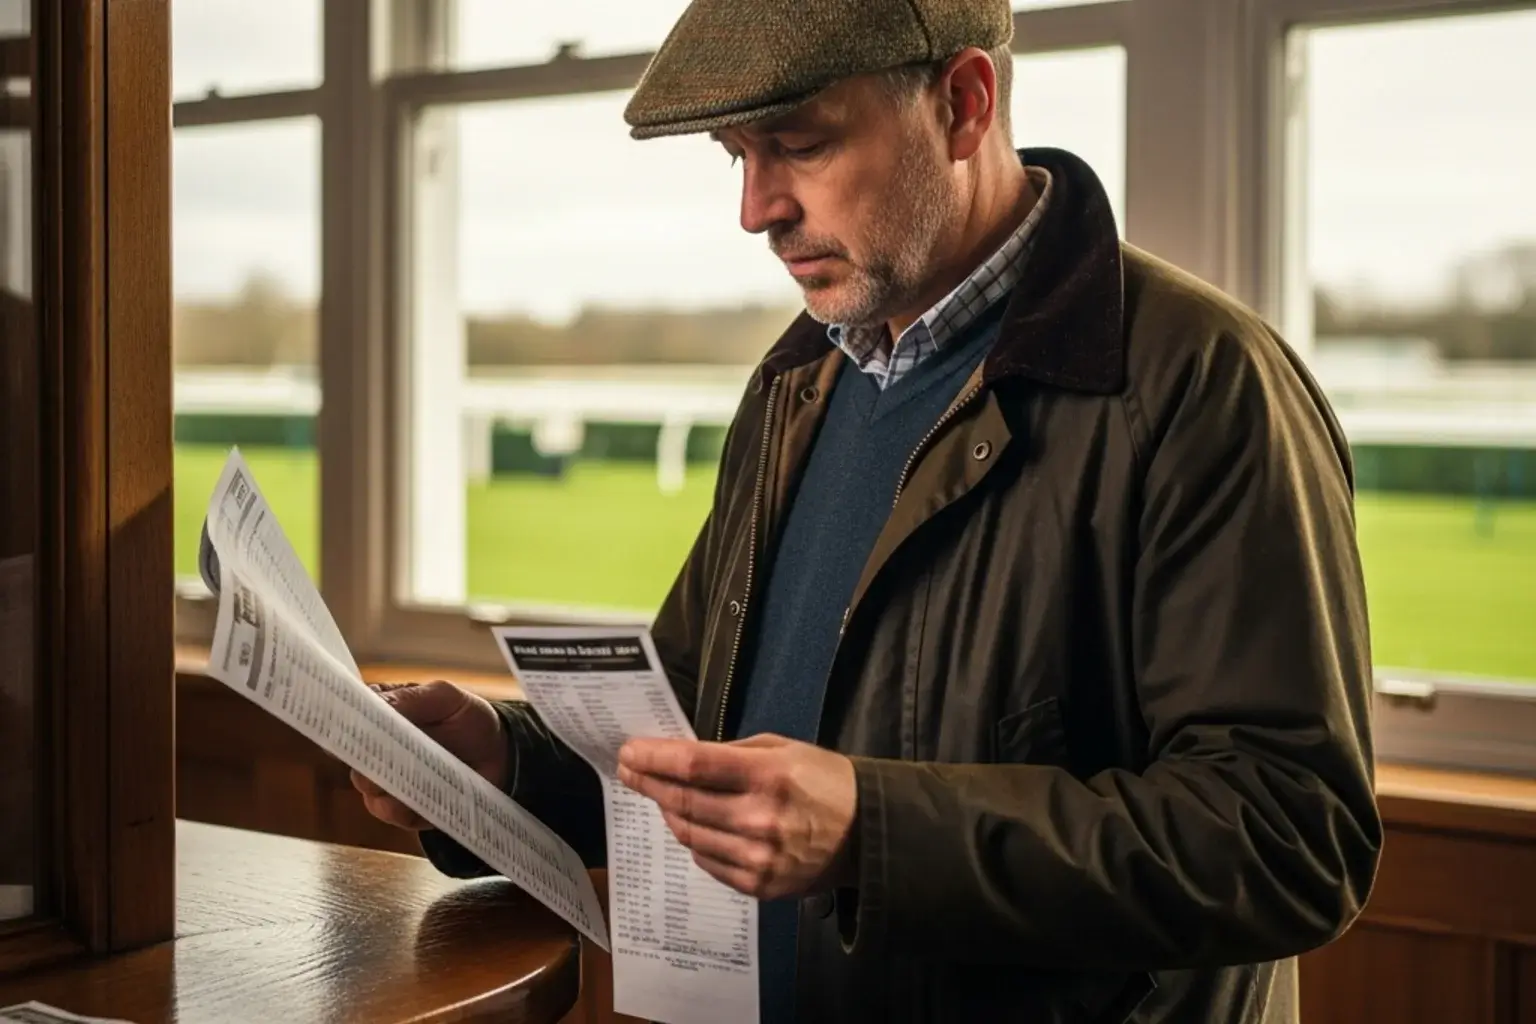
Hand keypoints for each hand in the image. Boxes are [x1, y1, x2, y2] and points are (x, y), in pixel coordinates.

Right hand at [350, 681, 508, 830]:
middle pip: (353, 756)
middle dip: (370, 757)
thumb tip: (375, 703)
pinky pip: (389, 812)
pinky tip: (426, 796)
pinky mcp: (400, 807)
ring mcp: (386, 779)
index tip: (358, 727)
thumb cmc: (468, 718)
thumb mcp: (445, 698)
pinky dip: (405, 806)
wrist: (499, 756)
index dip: (347, 722)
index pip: (348, 717)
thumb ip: (410, 698)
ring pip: (368, 787)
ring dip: (391, 783)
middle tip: (396, 753)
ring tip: (422, 773)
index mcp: (381, 711)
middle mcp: (376, 746)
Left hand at [616, 733, 857, 899]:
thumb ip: (732, 753)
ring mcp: (758, 857)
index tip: (629, 752)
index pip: (694, 765)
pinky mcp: (759, 884)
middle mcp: (760, 819)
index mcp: (768, 775)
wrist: (866, 833)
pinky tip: (691, 825)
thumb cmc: (823, 780)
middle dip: (650, 783)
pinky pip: (707, 862)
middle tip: (630, 771)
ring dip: (669, 812)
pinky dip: (693, 841)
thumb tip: (681, 759)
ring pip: (689, 834)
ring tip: (661, 796)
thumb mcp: (784, 749)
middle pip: (684, 801)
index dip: (655, 758)